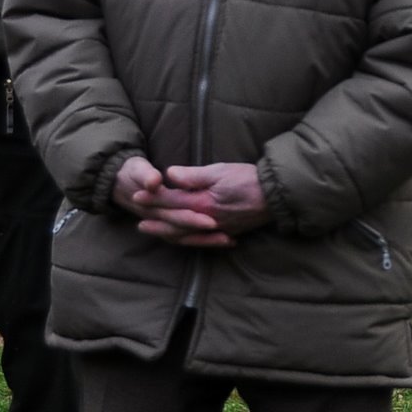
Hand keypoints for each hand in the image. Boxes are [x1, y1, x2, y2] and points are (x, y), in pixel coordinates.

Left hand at [113, 157, 267, 247]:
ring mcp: (216, 229)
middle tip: (137, 220)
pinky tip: (183, 239)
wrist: (274, 195)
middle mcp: (206, 220)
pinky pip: (200, 241)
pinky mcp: (226, 232)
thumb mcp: (220, 171)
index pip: (171, 201)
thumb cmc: (247, 178)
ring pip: (185, 235)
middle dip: (155, 219)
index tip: (136, 196)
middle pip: (174, 221)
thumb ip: (193, 175)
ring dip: (167, 233)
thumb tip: (169, 175)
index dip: (153, 198)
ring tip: (153, 231)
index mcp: (202, 203)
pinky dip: (188, 241)